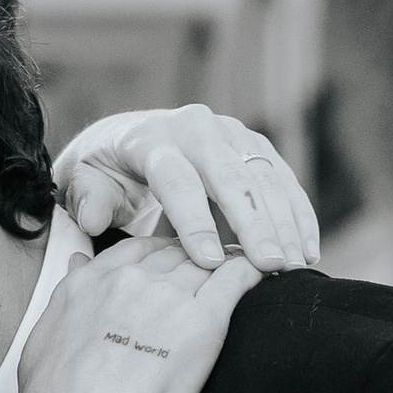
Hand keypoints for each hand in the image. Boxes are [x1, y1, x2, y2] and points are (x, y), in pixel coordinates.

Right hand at [18, 233, 256, 392]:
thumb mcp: (44, 345)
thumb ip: (66, 300)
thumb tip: (75, 266)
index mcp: (88, 285)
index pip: (133, 251)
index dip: (157, 255)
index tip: (170, 265)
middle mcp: (128, 281)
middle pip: (172, 252)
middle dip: (193, 258)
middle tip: (211, 271)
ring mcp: (166, 296)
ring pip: (205, 261)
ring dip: (223, 265)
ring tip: (244, 268)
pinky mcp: (203, 319)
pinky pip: (235, 278)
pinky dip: (251, 271)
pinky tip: (263, 272)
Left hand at [55, 106, 320, 273]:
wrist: (129, 139)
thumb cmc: (106, 172)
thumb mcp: (85, 182)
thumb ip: (88, 199)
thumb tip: (94, 219)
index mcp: (153, 137)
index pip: (178, 178)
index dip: (195, 221)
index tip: (209, 263)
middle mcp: (198, 128)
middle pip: (232, 176)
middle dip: (254, 223)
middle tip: (270, 264)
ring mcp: (232, 134)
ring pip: (265, 177)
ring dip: (284, 222)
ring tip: (294, 265)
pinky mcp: (255, 148)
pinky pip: (283, 181)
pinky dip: (298, 215)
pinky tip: (308, 250)